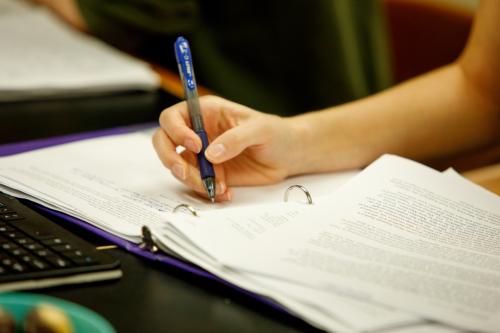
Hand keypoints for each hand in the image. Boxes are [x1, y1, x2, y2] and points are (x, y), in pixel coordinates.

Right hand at [153, 95, 301, 200]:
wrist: (288, 155)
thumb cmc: (276, 133)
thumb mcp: (260, 129)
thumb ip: (235, 139)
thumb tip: (210, 154)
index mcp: (205, 113)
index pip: (173, 117)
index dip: (176, 131)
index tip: (196, 145)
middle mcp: (198, 132)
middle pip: (164, 142)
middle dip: (169, 159)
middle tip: (185, 172)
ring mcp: (202, 155)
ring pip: (178, 167)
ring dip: (192, 180)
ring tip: (217, 186)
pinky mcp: (210, 174)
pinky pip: (196, 184)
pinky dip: (205, 191)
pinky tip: (225, 192)